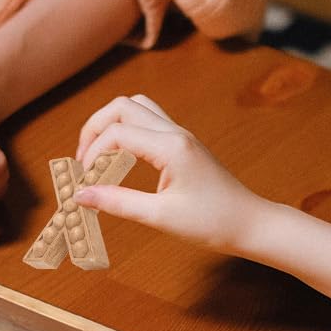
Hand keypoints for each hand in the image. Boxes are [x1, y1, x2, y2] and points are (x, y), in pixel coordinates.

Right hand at [74, 94, 262, 252]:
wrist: (249, 223)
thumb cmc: (212, 222)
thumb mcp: (160, 217)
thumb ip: (117, 203)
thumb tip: (81, 195)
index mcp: (170, 147)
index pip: (117, 133)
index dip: (92, 155)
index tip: (84, 183)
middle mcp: (174, 133)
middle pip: (122, 106)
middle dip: (94, 128)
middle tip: (83, 161)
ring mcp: (179, 135)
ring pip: (136, 107)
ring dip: (110, 125)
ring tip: (97, 156)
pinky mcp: (181, 143)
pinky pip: (147, 122)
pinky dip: (125, 132)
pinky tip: (119, 159)